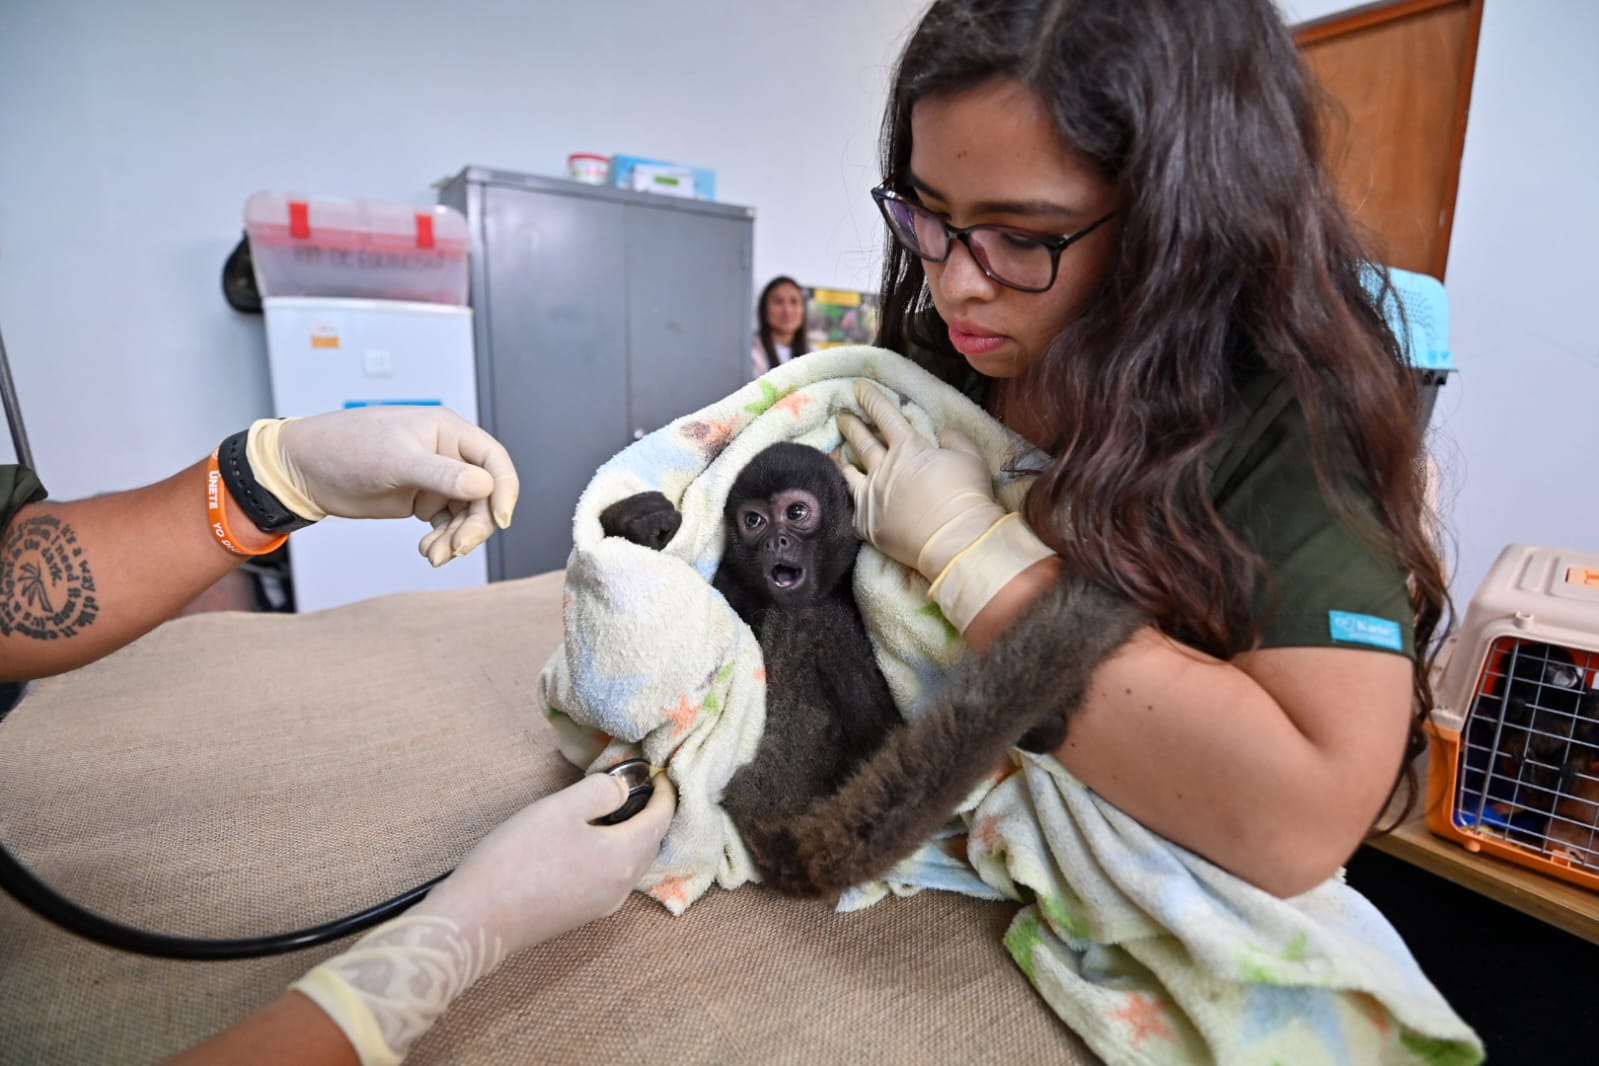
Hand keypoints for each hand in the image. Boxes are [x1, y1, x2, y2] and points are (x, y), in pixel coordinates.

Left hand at [247, 406, 520, 565]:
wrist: (306, 469)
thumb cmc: (346, 448)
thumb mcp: (396, 460)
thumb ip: (442, 474)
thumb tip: (485, 485)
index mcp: (448, 432)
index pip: (494, 460)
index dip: (505, 490)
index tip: (501, 520)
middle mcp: (448, 455)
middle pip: (486, 495)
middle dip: (476, 524)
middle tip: (457, 548)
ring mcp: (437, 479)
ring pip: (469, 514)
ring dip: (458, 538)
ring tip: (434, 554)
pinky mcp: (423, 500)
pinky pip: (449, 525)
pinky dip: (444, 540)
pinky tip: (428, 549)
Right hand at [292, 772, 674, 1063]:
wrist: (478, 919)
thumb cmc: (518, 858)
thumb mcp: (560, 808)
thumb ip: (601, 791)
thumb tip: (627, 786)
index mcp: (623, 858)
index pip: (661, 819)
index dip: (664, 792)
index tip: (658, 772)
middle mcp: (621, 887)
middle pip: (650, 843)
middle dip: (650, 813)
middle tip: (638, 786)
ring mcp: (601, 905)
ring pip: (631, 863)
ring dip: (631, 835)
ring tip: (615, 809)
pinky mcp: (580, 915)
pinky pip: (611, 877)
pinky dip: (613, 854)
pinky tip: (591, 841)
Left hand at [836, 380, 1056, 632]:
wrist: (956, 540)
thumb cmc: (967, 496)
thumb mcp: (971, 457)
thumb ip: (955, 440)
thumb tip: (942, 435)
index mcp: (908, 449)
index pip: (885, 415)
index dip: (871, 399)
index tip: (858, 389)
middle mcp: (884, 469)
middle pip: (862, 441)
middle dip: (851, 424)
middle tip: (842, 415)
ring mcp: (872, 497)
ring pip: (850, 472)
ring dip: (844, 459)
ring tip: (837, 452)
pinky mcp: (867, 524)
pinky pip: (852, 505)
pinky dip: (847, 495)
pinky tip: (843, 492)